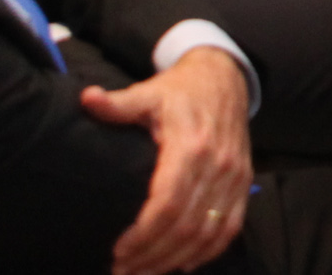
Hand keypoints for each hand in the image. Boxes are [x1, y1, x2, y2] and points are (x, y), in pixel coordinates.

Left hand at [83, 47, 251, 274]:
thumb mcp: (148, 92)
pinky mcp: (244, 183)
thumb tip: (87, 99)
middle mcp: (218, 165)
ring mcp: (235, 176)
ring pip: (208, 233)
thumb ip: (118, 103)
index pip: (169, 202)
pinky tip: (181, 264)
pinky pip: (230, 227)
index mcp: (191, 145)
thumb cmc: (181, 91)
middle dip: (153, 255)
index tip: (118, 249)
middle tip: (123, 270)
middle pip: (187, 226)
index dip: (144, 233)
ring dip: (176, 259)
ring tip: (144, 272)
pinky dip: (208, 252)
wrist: (226, 77)